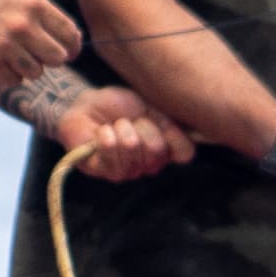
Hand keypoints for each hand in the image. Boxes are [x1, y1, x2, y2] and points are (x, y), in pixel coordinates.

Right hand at [0, 0, 82, 93]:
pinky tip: (2, 60)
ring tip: (18, 54)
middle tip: (43, 53)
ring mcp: (3, 46)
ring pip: (37, 72)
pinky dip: (12, 74)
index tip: (71, 50)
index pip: (70, 35)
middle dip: (53, 57)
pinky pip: (14, 81)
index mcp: (34, 5)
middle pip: (57, 58)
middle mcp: (21, 26)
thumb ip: (46, 15)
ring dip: (31, 66)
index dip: (74, 46)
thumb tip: (71, 42)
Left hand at [54, 87, 189, 183]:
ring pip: (133, 149)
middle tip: (129, 121)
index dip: (171, 132)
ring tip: (113, 126)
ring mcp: (125, 171)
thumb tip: (186, 155)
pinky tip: (101, 132)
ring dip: (121, 128)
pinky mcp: (101, 171)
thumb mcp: (152, 110)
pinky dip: (106, 134)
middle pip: (157, 149)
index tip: (155, 119)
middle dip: (142, 126)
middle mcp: (147, 166)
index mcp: (163, 152)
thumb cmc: (120, 108)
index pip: (184, 153)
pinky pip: (111, 152)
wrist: (89, 105)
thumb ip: (171, 128)